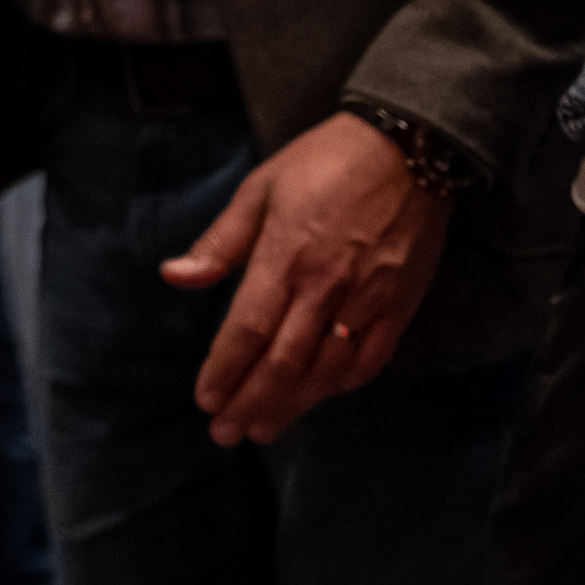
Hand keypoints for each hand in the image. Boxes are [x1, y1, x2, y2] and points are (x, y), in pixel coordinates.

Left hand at [161, 110, 454, 445]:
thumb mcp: (260, 189)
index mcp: (285, 257)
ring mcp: (368, 301)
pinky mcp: (400, 306)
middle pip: (284, 362)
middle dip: (252, 402)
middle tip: (227, 434)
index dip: (226, 370)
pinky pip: (370, 360)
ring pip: (326, 370)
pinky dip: (340, 385)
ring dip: (293, 405)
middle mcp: (326, 287)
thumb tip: (174, 276)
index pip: (248, 329)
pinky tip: (318, 398)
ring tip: (264, 428)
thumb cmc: (323, 163)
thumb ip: (220, 243)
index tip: (206, 400)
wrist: (410, 150)